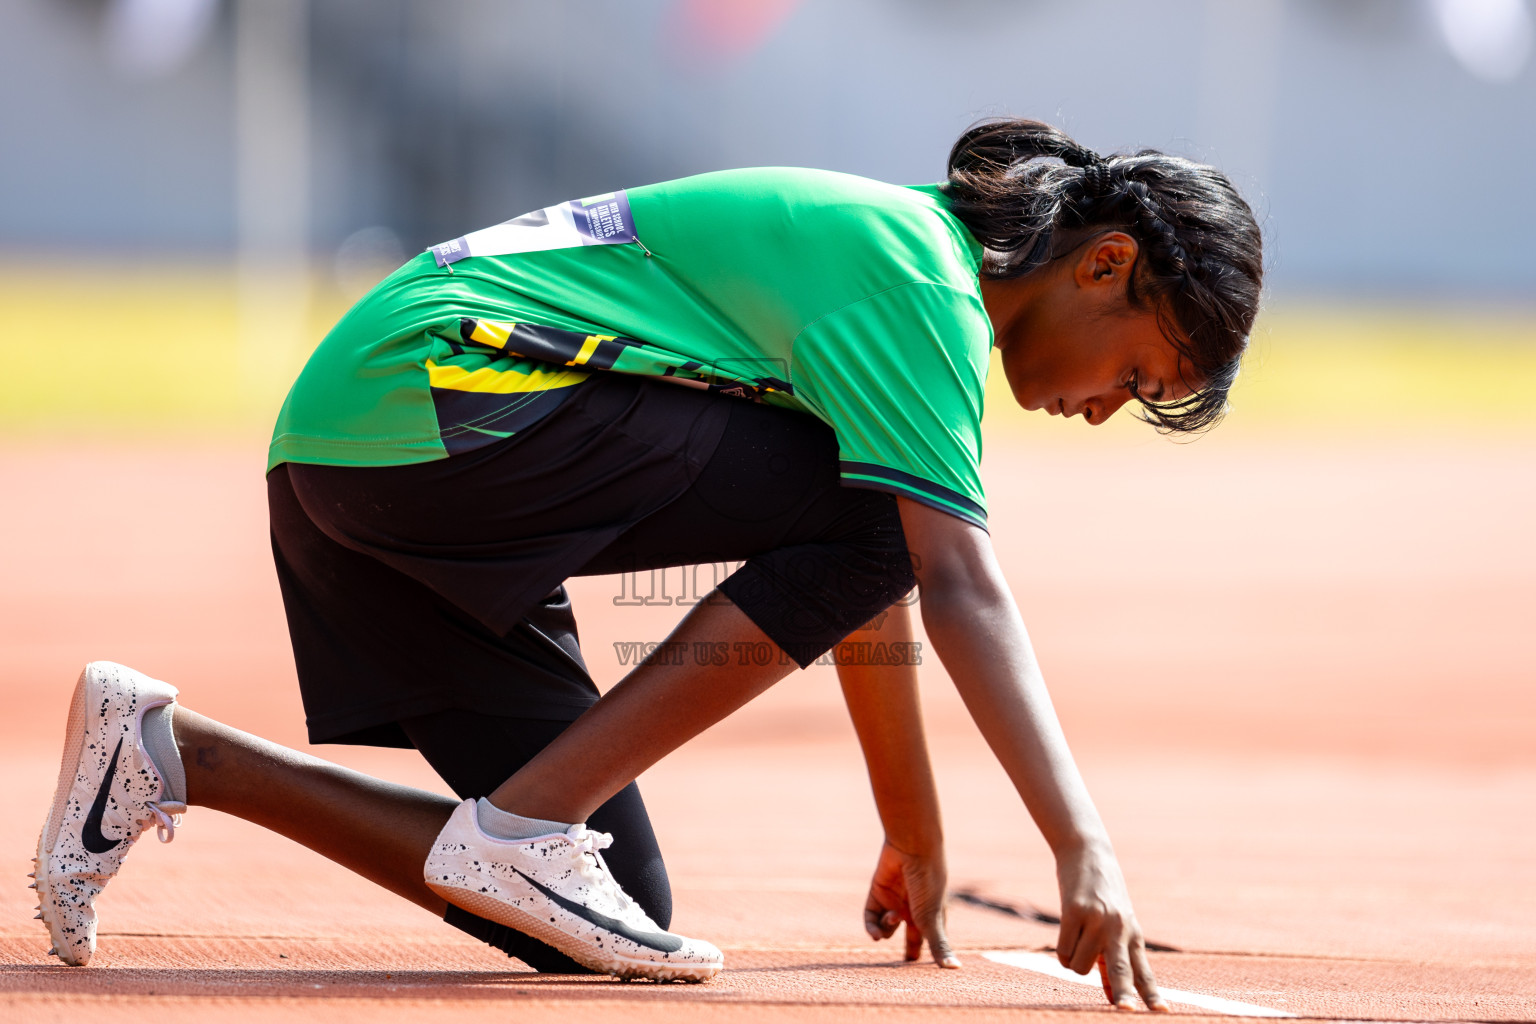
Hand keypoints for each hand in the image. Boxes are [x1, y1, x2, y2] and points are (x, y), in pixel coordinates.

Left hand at [863, 839, 959, 967]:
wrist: (912, 847)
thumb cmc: (928, 882)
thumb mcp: (931, 917)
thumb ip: (937, 945)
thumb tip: (955, 969)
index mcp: (932, 914)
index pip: (930, 940)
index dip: (926, 953)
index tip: (919, 969)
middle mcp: (914, 908)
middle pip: (908, 936)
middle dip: (907, 950)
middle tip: (903, 963)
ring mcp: (896, 900)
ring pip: (887, 927)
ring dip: (888, 928)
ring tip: (895, 916)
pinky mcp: (878, 893)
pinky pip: (872, 916)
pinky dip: (872, 927)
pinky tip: (875, 934)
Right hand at [1055, 843, 1166, 1010]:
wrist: (1088, 853)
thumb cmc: (1102, 894)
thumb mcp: (1117, 926)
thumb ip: (1116, 960)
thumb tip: (1113, 998)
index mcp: (1134, 936)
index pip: (1144, 974)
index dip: (1152, 996)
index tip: (1163, 1012)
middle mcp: (1119, 930)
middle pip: (1122, 974)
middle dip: (1123, 996)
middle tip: (1127, 1012)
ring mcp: (1097, 921)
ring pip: (1080, 967)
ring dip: (1073, 961)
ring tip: (1077, 936)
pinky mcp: (1075, 911)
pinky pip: (1063, 951)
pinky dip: (1061, 950)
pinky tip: (1067, 930)